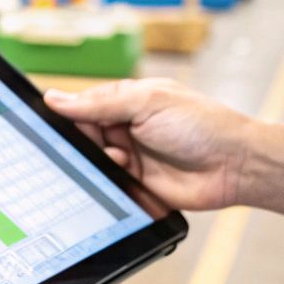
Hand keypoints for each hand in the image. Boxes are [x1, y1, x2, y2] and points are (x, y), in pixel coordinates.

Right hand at [45, 78, 283, 225]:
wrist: (235, 165)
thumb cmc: (200, 125)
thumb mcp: (147, 102)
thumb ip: (99, 103)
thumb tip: (55, 99)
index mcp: (128, 102)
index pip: (84, 105)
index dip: (67, 113)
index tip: (48, 120)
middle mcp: (126, 128)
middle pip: (83, 135)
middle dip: (81, 139)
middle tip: (88, 140)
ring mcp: (131, 157)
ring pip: (92, 161)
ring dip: (97, 159)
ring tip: (118, 157)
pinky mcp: (136, 185)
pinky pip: (107, 184)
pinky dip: (107, 179)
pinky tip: (123, 170)